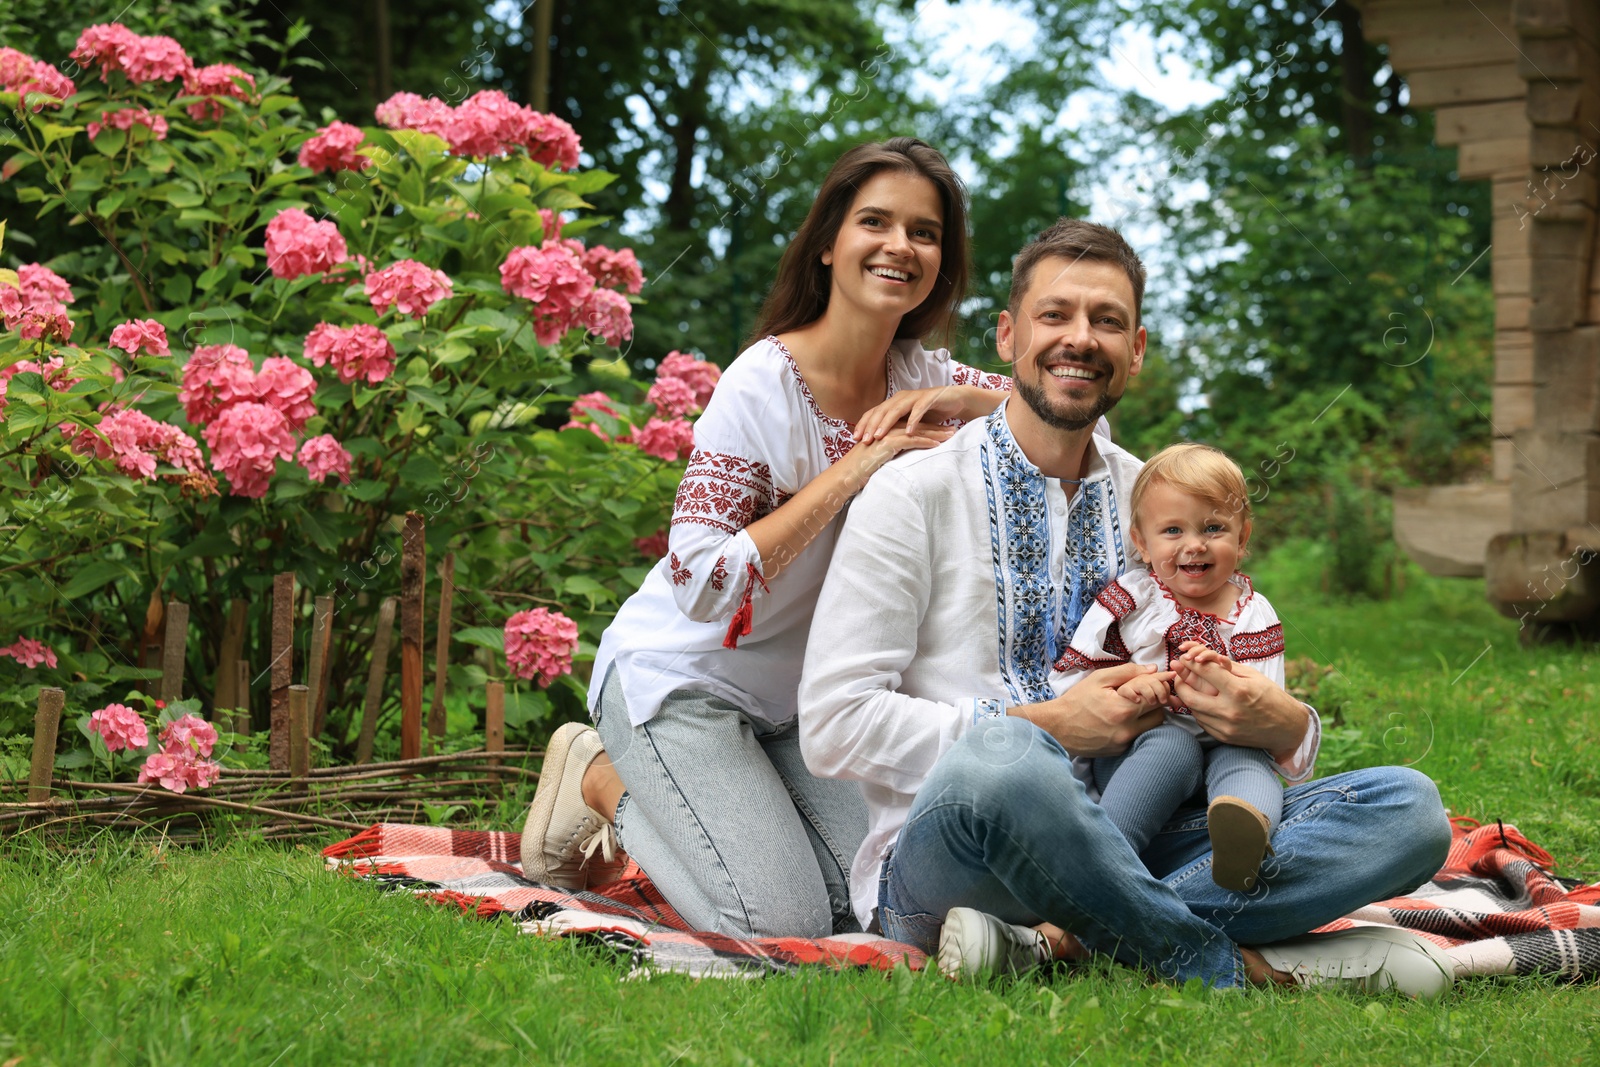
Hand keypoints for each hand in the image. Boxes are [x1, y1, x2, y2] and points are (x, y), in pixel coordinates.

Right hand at [836, 422, 953, 494]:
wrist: (846, 474)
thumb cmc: (860, 470)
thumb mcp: (878, 458)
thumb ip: (889, 453)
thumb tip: (902, 458)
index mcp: (886, 430)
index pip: (912, 426)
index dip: (929, 428)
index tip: (944, 430)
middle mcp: (887, 428)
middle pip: (917, 426)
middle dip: (937, 428)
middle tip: (954, 429)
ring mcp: (887, 434)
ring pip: (917, 431)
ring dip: (936, 433)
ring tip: (951, 435)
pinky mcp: (887, 443)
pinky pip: (911, 440)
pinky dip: (925, 442)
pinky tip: (937, 445)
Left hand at [853, 385, 997, 441]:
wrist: (955, 400)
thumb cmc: (931, 413)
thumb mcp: (909, 422)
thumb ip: (896, 428)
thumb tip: (878, 442)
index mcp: (894, 403)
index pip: (874, 412)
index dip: (864, 424)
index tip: (855, 439)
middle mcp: (901, 397)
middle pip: (881, 411)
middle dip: (871, 426)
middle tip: (864, 440)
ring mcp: (914, 397)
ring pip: (896, 409)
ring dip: (887, 423)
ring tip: (880, 436)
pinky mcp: (929, 399)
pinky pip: (918, 410)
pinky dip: (912, 420)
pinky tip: (908, 432)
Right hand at [1013, 663, 1171, 757]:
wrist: (1057, 727)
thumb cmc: (1076, 700)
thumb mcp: (1098, 679)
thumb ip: (1128, 672)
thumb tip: (1153, 670)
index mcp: (1123, 708)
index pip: (1156, 695)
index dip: (1161, 685)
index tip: (1164, 678)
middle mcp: (1127, 729)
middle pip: (1160, 713)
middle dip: (1157, 701)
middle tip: (1148, 692)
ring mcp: (1124, 742)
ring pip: (1152, 727)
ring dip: (1150, 715)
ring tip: (1136, 706)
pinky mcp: (1120, 751)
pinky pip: (1139, 736)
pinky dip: (1137, 726)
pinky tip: (1124, 719)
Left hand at [1171, 642, 1307, 760]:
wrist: (1288, 728)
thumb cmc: (1271, 697)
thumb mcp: (1253, 676)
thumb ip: (1227, 668)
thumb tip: (1204, 658)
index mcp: (1239, 691)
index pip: (1206, 672)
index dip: (1191, 663)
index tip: (1183, 658)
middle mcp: (1230, 711)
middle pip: (1190, 696)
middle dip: (1180, 683)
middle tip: (1177, 674)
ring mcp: (1226, 727)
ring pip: (1194, 711)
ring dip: (1188, 697)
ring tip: (1188, 686)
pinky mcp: (1224, 737)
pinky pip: (1202, 722)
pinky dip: (1199, 711)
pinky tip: (1202, 702)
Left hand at [1172, 642, 1228, 698]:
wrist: (1221, 698)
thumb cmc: (1205, 691)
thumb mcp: (1192, 681)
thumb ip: (1183, 672)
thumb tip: (1172, 662)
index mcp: (1201, 662)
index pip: (1195, 648)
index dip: (1188, 645)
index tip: (1181, 648)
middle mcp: (1210, 662)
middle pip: (1203, 649)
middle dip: (1194, 650)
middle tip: (1188, 657)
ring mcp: (1220, 666)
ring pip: (1213, 655)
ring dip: (1205, 655)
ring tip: (1198, 660)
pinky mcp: (1229, 673)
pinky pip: (1228, 665)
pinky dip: (1225, 661)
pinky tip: (1221, 659)